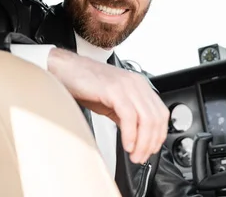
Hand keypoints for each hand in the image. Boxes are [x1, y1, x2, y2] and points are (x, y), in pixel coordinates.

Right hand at [47, 47, 169, 163]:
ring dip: (142, 143)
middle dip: (151, 143)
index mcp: (138, 85)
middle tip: (141, 157)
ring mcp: (126, 85)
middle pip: (156, 119)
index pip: (161, 113)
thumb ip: (126, 116)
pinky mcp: (113, 90)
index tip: (150, 150)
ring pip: (146, 119)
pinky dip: (130, 134)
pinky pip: (129, 117)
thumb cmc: (84, 83)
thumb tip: (136, 136)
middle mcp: (136, 83)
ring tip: (134, 154)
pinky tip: (126, 144)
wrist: (64, 69)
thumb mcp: (111, 101)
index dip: (159, 136)